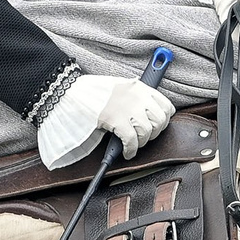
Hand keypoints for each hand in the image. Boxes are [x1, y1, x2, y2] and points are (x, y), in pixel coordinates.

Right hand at [37, 73, 174, 168]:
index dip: (164, 119)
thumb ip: (136, 97)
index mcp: (140, 87)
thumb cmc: (95, 93)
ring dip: (142, 142)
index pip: (166, 105)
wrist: (73, 93)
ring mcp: (127, 108)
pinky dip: (131, 150)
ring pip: (147, 131)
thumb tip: (148, 112)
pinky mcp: (116, 120)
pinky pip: (132, 140)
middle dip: (154, 133)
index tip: (158, 125)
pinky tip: (128, 152)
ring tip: (135, 144)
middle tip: (145, 137)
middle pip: (160, 121)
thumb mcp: (121, 88)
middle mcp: (137, 96)